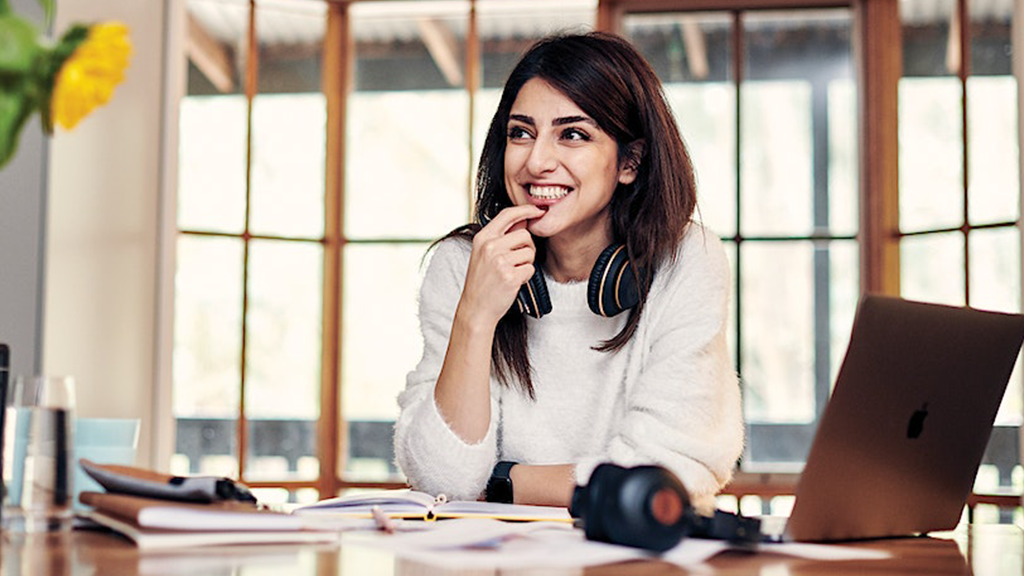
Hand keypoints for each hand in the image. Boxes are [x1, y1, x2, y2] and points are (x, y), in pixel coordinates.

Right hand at [459, 205, 545, 325]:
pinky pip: (530, 269)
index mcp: (482, 238)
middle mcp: (490, 246)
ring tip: (512, 272)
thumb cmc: (482, 282)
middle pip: (525, 234)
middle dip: (527, 247)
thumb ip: (502, 236)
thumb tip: (524, 219)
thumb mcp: (484, 254)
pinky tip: (512, 282)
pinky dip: (525, 277)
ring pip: (530, 252)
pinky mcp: (510, 276)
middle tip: (517, 261)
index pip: (507, 214)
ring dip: (526, 263)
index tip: (538, 210)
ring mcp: (499, 261)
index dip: (525, 209)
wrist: (476, 308)